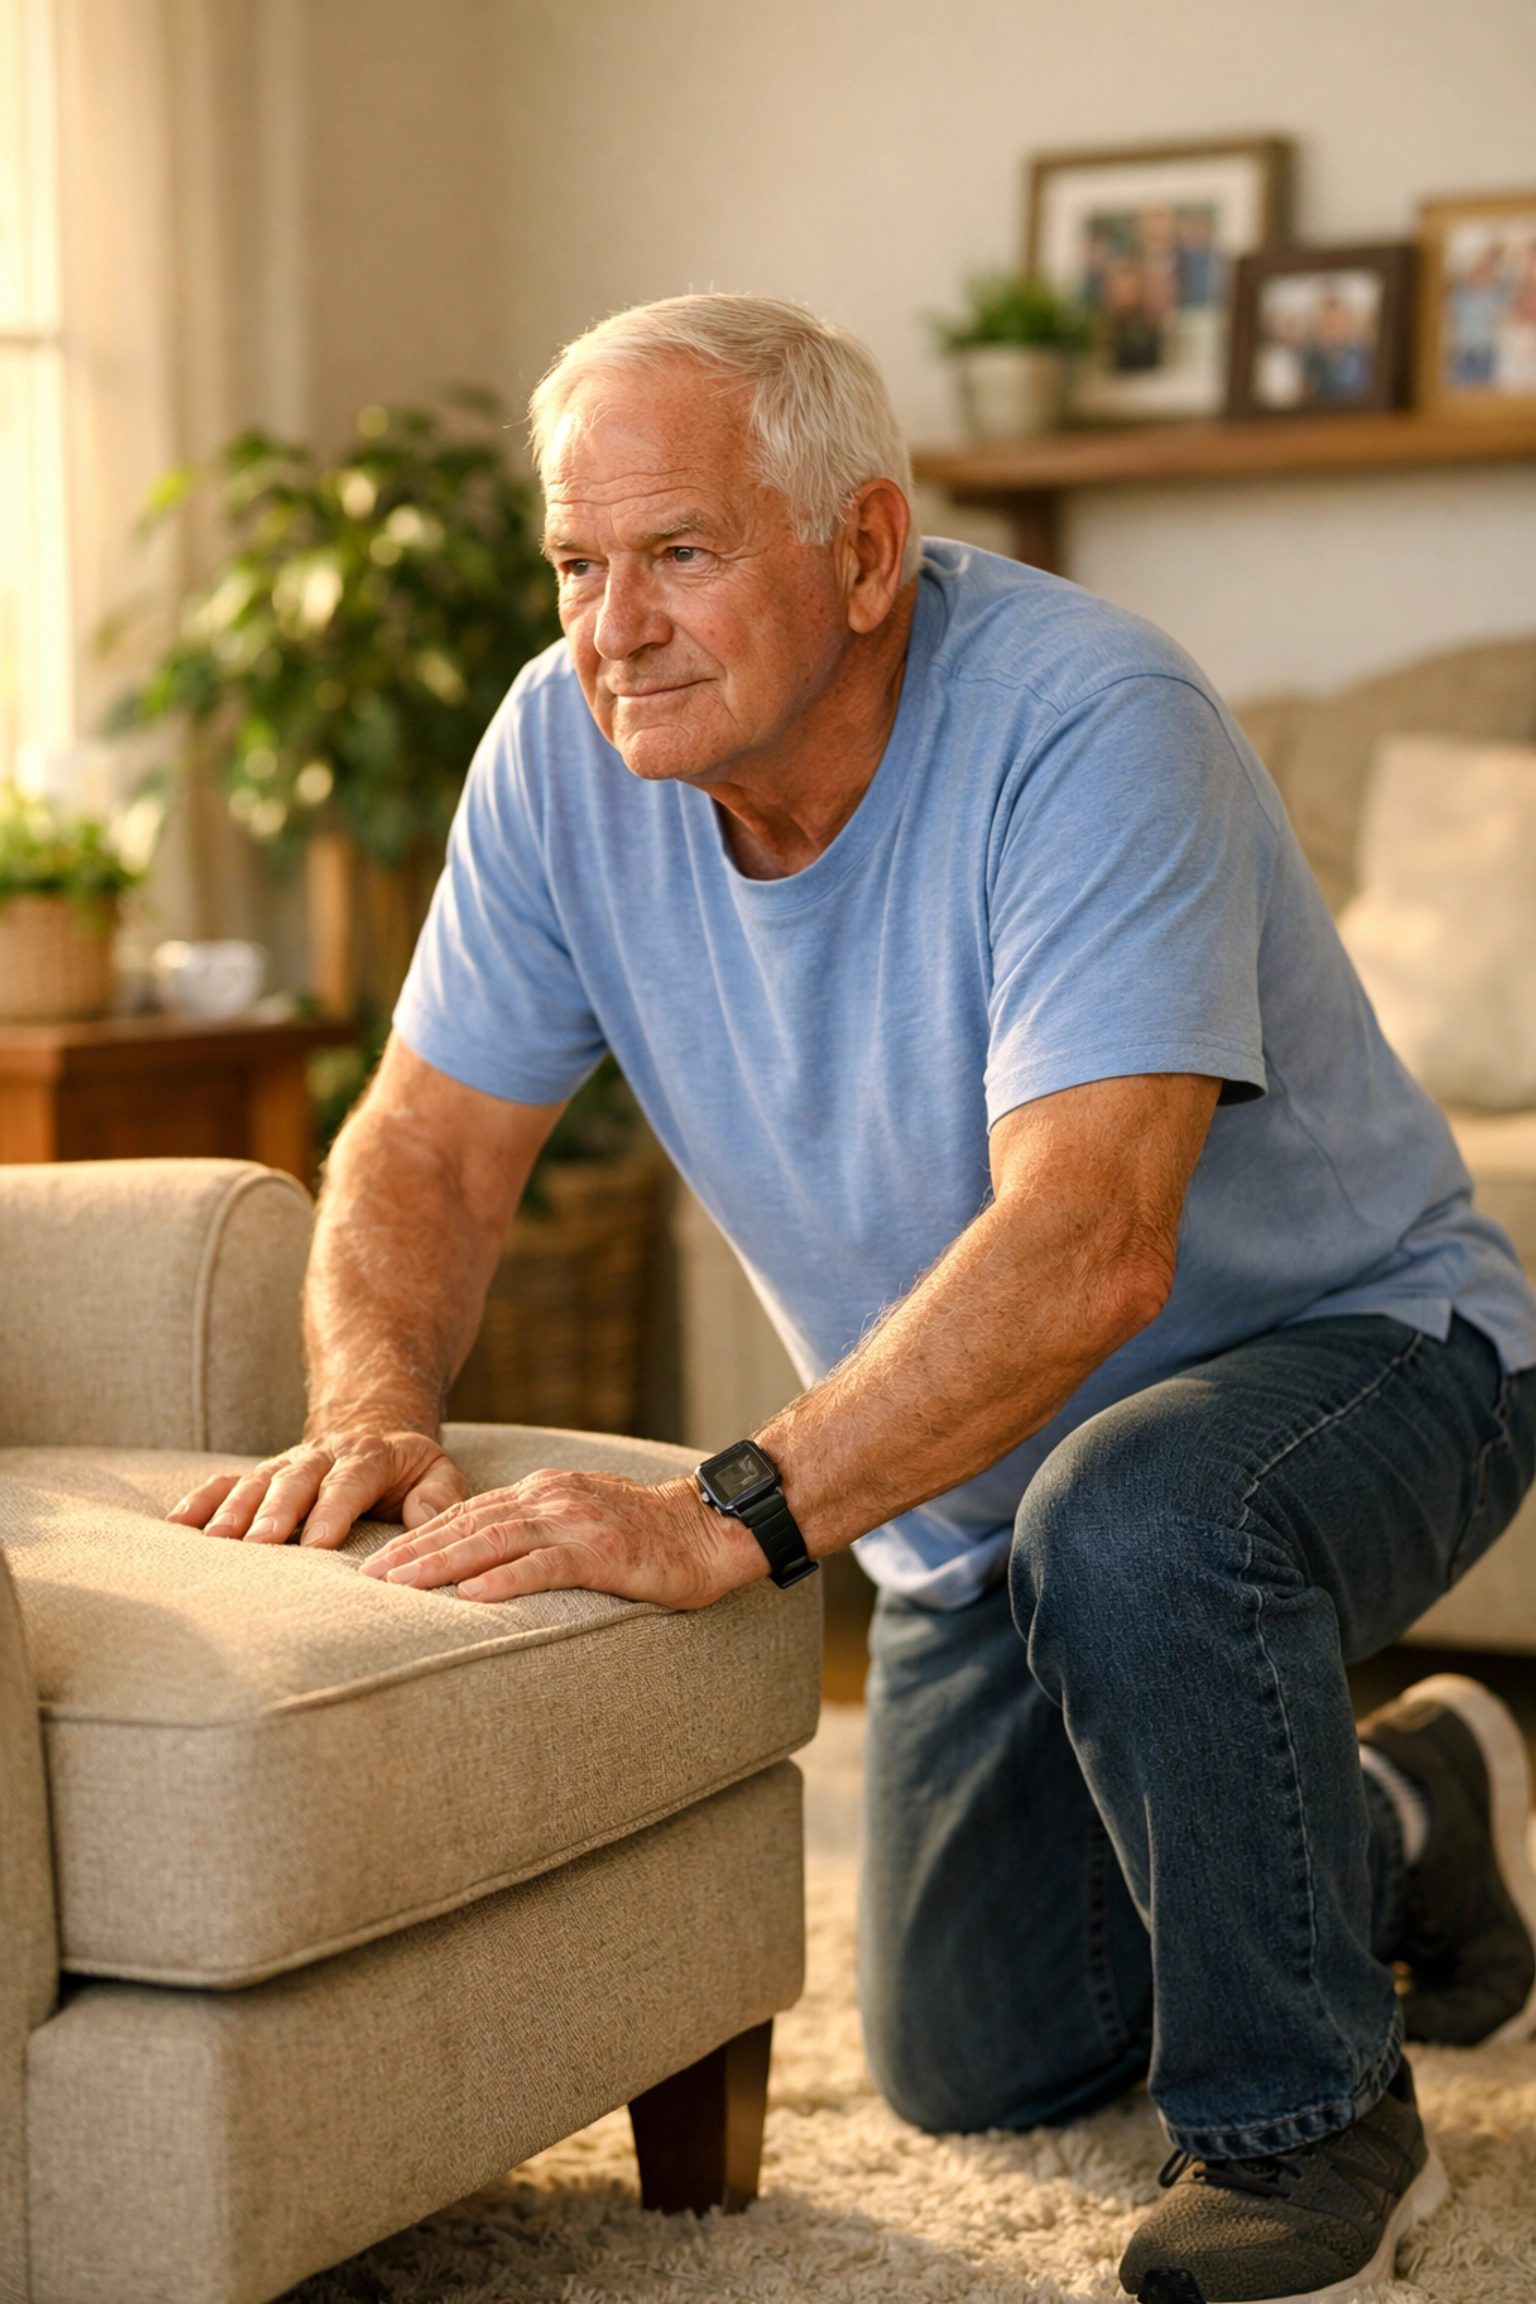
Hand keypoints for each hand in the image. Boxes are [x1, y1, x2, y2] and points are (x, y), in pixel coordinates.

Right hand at [167, 1429, 467, 1547]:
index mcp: (367, 1457)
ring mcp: (287, 1465)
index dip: (333, 1511)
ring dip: (234, 1511)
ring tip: (216, 1542)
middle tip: (258, 1545)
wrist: (373, 1431)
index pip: (349, 1483)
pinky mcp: (262, 1476)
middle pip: (296, 1482)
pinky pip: (227, 1483)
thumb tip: (430, 1521)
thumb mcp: (438, 1474)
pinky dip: (202, 1500)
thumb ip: (440, 1497)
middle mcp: (321, 1457)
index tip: (319, 1543)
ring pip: (257, 1483)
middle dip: (276, 1513)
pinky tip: (178, 1525)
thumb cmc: (409, 1470)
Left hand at [360, 1469, 766, 1607]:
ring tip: (400, 1585)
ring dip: (442, 1564)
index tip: (378, 1562)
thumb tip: (484, 1565)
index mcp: (543, 1493)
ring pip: (494, 1540)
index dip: (420, 1537)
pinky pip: (544, 1566)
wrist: (711, 1530)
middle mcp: (551, 1499)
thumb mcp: (581, 1522)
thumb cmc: (647, 1538)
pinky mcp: (602, 1552)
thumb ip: (537, 1533)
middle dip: (413, 1550)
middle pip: (468, 1524)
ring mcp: (575, 1523)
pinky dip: (505, 1581)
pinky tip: (471, 1598)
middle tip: (368, 1578)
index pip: (468, 1513)